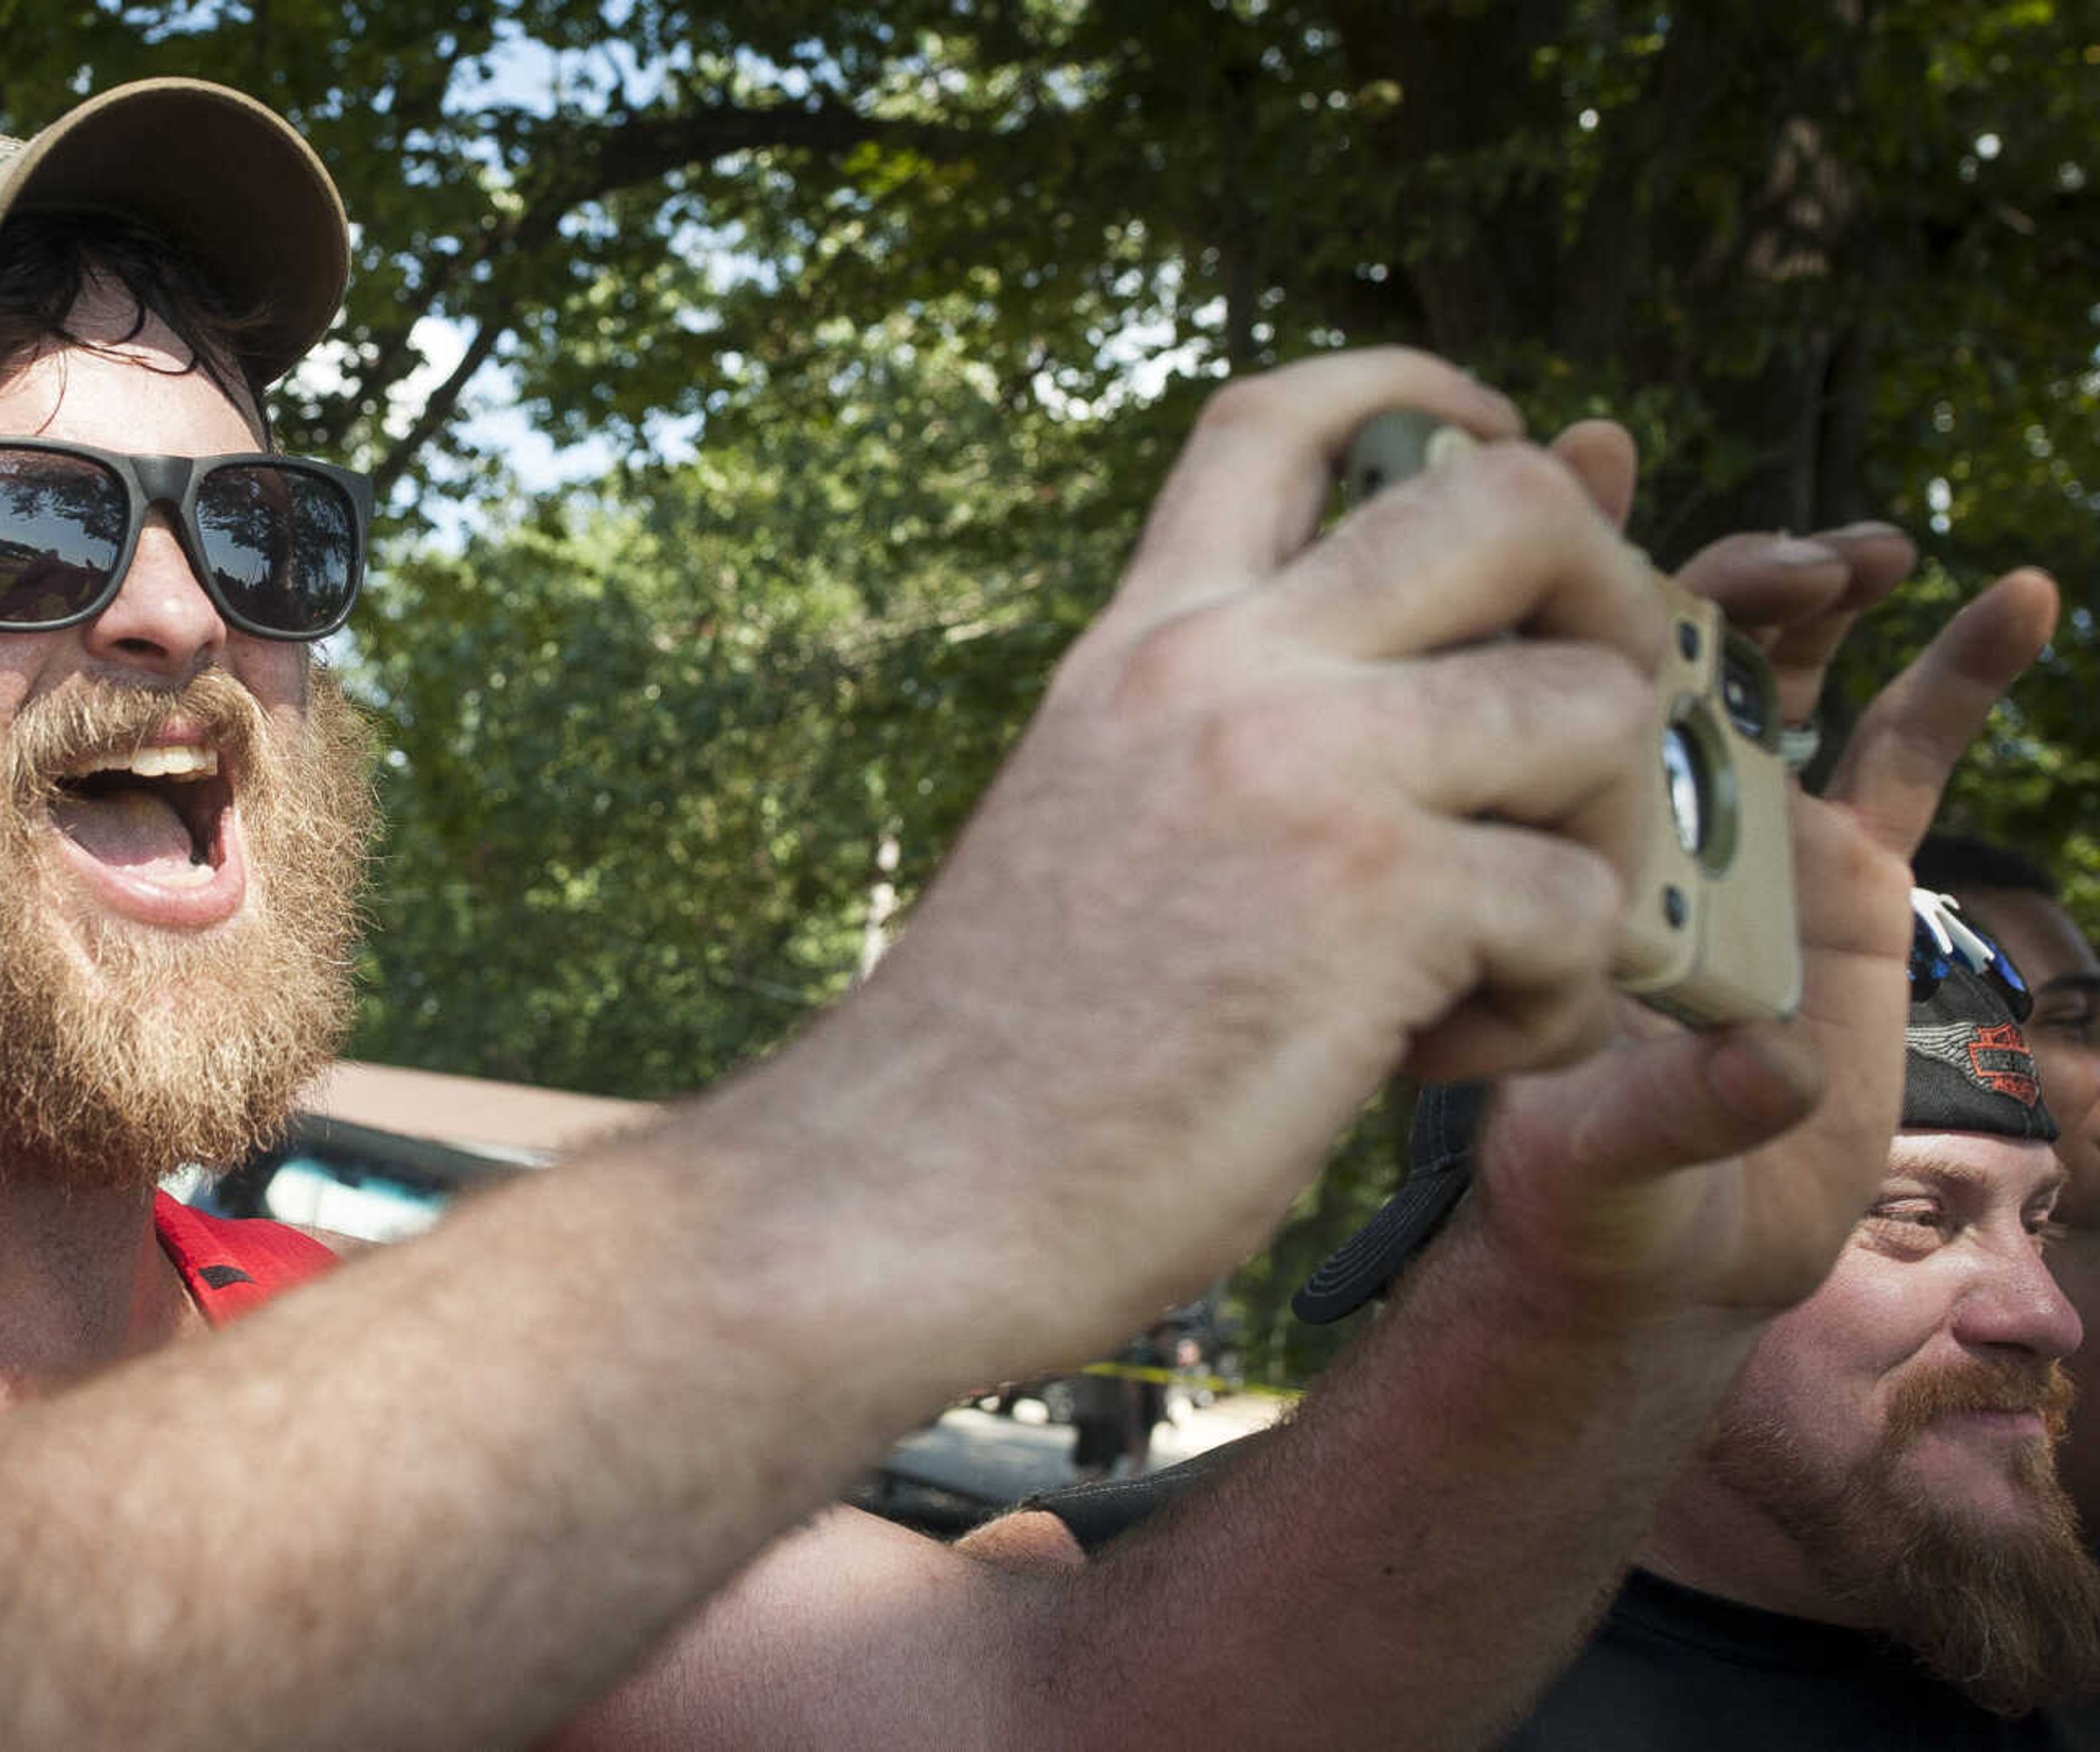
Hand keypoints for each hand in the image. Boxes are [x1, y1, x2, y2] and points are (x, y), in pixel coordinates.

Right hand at [759, 348, 1682, 1354]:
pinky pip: (1590, 909)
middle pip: (1511, 504)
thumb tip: (1389, 703)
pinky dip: (1562, 1003)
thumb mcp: (1084, 814)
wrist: (905, 1189)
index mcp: (1144, 646)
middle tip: (1586, 731)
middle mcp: (1225, 670)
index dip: (1423, 393)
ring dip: (1605, 841)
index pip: (1281, 416)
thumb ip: (1216, 731)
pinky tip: (1441, 1056)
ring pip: (1595, 707)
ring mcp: (1306, 771)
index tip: (1494, 444)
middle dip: (1613, 598)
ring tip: (1507, 952)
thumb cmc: (1000, 1051)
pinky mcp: (1376, 905)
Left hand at [1465, 477, 2057, 1320]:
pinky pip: (1910, 745)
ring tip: (1866, 556)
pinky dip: (1963, 667)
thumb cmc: (1584, 1184)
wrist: (1661, 1247)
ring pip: (1788, 665)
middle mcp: (1639, 806)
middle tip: (1778, 566)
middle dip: (1721, 572)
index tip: (1579, 454)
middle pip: (1670, 639)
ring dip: (1824, 585)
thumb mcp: (1590, 1147)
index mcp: (1545, 831)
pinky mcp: (1851, 868)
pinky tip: (2015, 597)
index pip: (1532, 663)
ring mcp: (1750, 822)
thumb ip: (1675, 1106)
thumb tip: (1786, 1068)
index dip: (1554, 548)